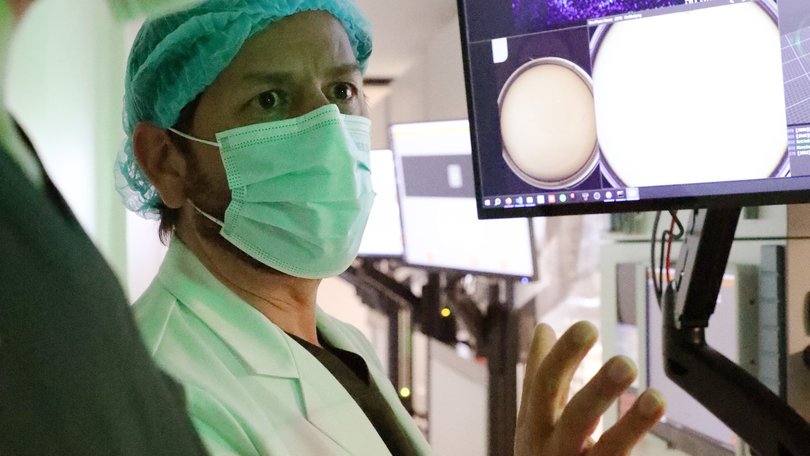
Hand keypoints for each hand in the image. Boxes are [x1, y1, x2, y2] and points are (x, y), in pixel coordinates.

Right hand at [515, 321, 664, 455]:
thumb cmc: (540, 455)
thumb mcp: (533, 419)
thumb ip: (540, 375)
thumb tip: (543, 328)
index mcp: (535, 425)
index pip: (545, 384)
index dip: (565, 356)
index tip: (586, 327)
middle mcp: (554, 450)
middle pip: (576, 418)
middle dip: (599, 390)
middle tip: (625, 363)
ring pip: (608, 452)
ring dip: (632, 426)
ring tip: (656, 398)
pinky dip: (636, 444)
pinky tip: (664, 435)